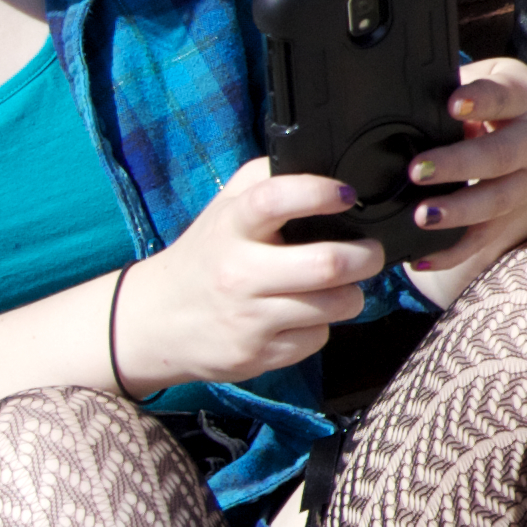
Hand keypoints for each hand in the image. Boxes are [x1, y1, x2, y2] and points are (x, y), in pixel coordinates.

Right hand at [116, 159, 384, 391]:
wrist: (156, 321)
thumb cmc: (207, 254)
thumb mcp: (225, 207)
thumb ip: (269, 179)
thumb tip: (327, 170)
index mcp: (231, 226)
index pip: (275, 199)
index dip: (319, 193)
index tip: (348, 196)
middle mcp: (238, 273)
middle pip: (327, 264)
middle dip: (365, 257)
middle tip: (370, 252)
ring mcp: (248, 318)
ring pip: (334, 306)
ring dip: (351, 295)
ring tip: (341, 285)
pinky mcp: (257, 355)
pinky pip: (317, 339)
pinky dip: (321, 326)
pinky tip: (303, 316)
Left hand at [397, 57, 526, 303]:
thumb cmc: (501, 99)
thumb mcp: (488, 78)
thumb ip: (455, 84)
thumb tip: (403, 94)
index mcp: (524, 98)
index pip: (504, 96)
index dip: (480, 100)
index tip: (453, 104)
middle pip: (502, 155)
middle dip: (459, 164)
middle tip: (419, 170)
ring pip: (498, 201)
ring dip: (460, 211)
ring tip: (423, 216)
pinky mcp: (514, 213)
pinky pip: (486, 237)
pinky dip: (454, 251)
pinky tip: (424, 258)